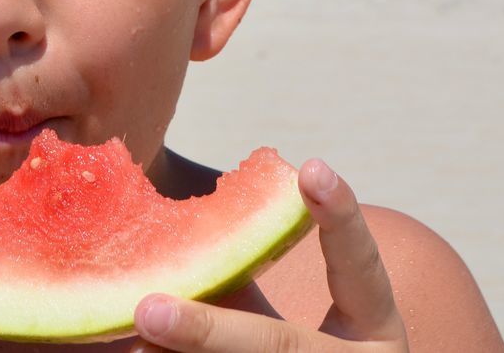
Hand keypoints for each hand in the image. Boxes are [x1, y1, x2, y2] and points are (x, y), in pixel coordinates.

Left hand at [130, 160, 408, 351]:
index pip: (362, 270)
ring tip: (129, 337)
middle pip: (278, 347)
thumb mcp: (291, 324)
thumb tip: (164, 240)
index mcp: (374, 336)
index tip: (310, 167)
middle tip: (147, 310)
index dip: (341, 219)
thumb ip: (246, 279)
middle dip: (207, 334)